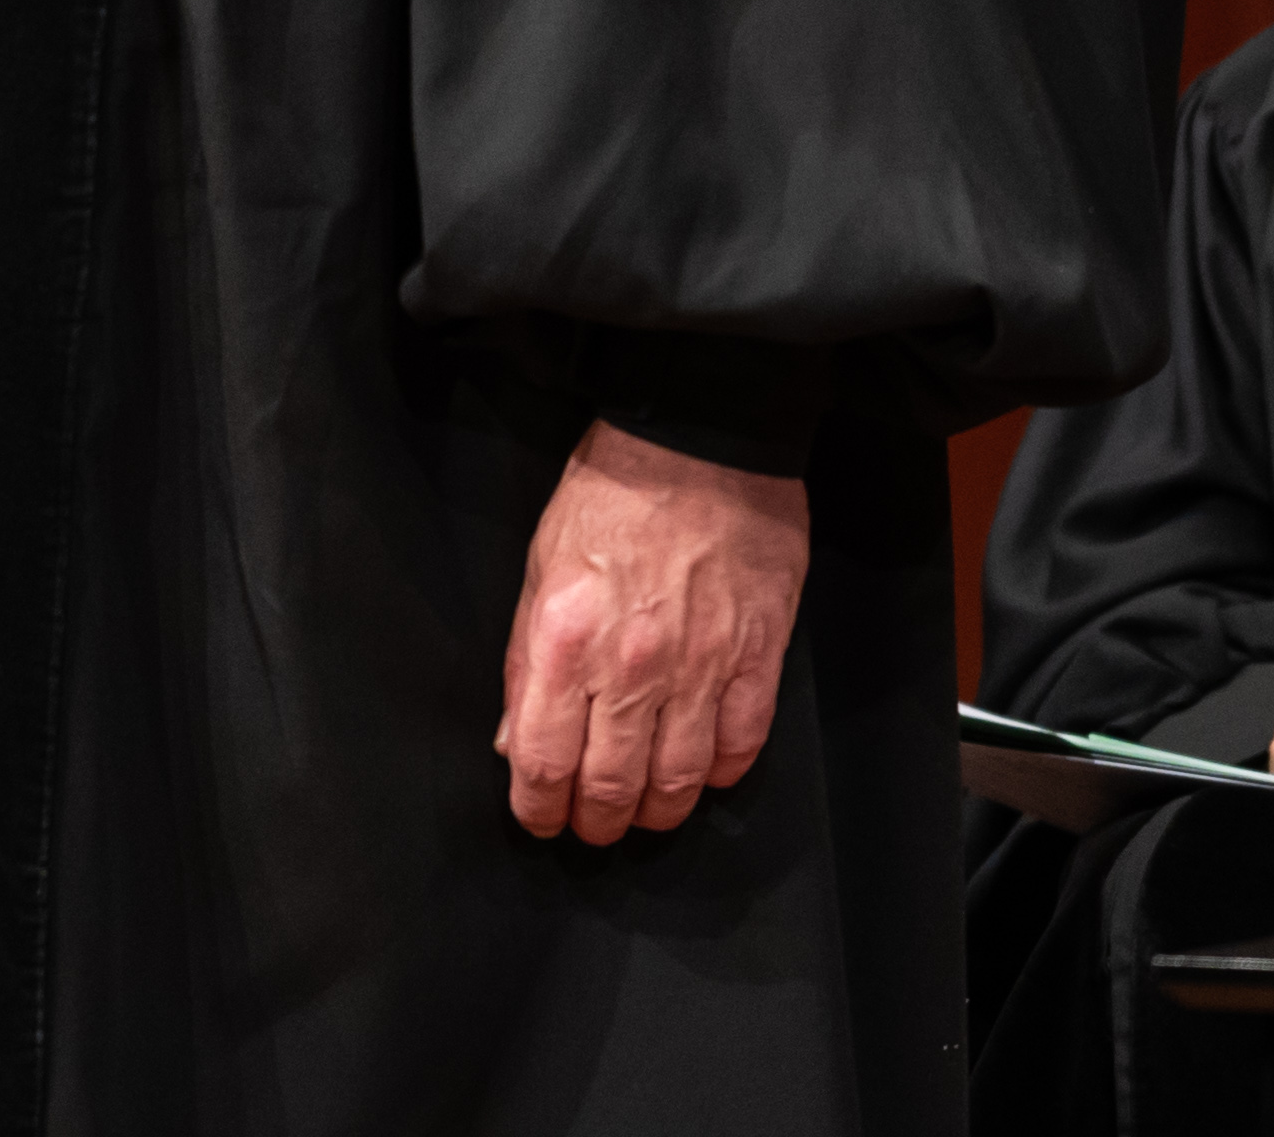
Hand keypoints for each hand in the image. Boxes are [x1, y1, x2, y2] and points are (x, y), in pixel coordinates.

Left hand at [495, 419, 807, 842]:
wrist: (697, 443)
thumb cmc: (609, 497)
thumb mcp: (538, 570)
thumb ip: (524, 661)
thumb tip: (515, 737)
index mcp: (564, 639)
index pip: (542, 756)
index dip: (537, 805)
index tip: (538, 819)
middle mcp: (631, 664)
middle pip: (612, 782)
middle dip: (597, 822)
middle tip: (592, 830)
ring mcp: (702, 665)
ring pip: (681, 778)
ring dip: (658, 811)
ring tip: (644, 814)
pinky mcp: (758, 656)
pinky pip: (743, 743)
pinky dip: (724, 773)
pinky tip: (706, 775)